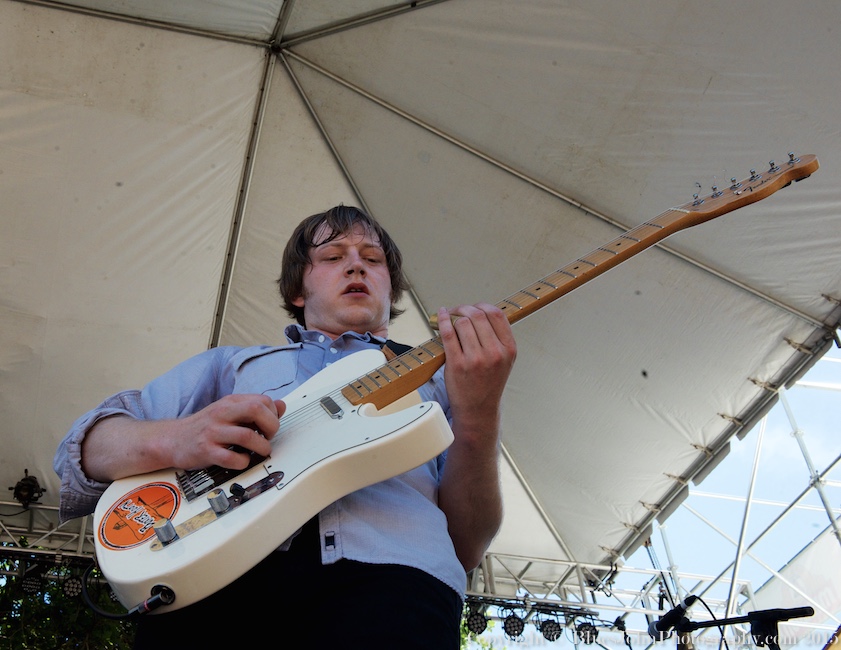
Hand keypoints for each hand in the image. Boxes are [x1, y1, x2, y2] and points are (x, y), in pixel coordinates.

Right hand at [172, 394, 285, 470]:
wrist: (173, 439)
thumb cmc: (205, 426)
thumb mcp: (230, 411)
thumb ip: (254, 408)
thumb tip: (280, 405)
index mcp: (230, 402)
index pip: (263, 401)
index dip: (273, 415)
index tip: (270, 426)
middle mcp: (222, 413)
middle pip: (257, 410)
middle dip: (271, 426)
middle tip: (268, 437)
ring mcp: (213, 432)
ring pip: (247, 435)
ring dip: (261, 447)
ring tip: (260, 451)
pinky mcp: (206, 451)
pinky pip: (231, 457)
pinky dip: (243, 461)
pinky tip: (242, 460)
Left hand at [436, 303, 516, 438]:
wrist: (478, 410)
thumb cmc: (488, 383)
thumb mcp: (504, 360)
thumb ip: (498, 338)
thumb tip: (479, 311)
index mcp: (509, 349)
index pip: (496, 314)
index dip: (482, 306)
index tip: (473, 308)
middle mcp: (495, 353)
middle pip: (477, 315)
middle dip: (464, 308)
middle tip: (456, 311)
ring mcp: (476, 359)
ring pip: (462, 322)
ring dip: (453, 317)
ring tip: (449, 320)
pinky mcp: (457, 364)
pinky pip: (448, 333)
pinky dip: (442, 320)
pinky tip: (440, 315)